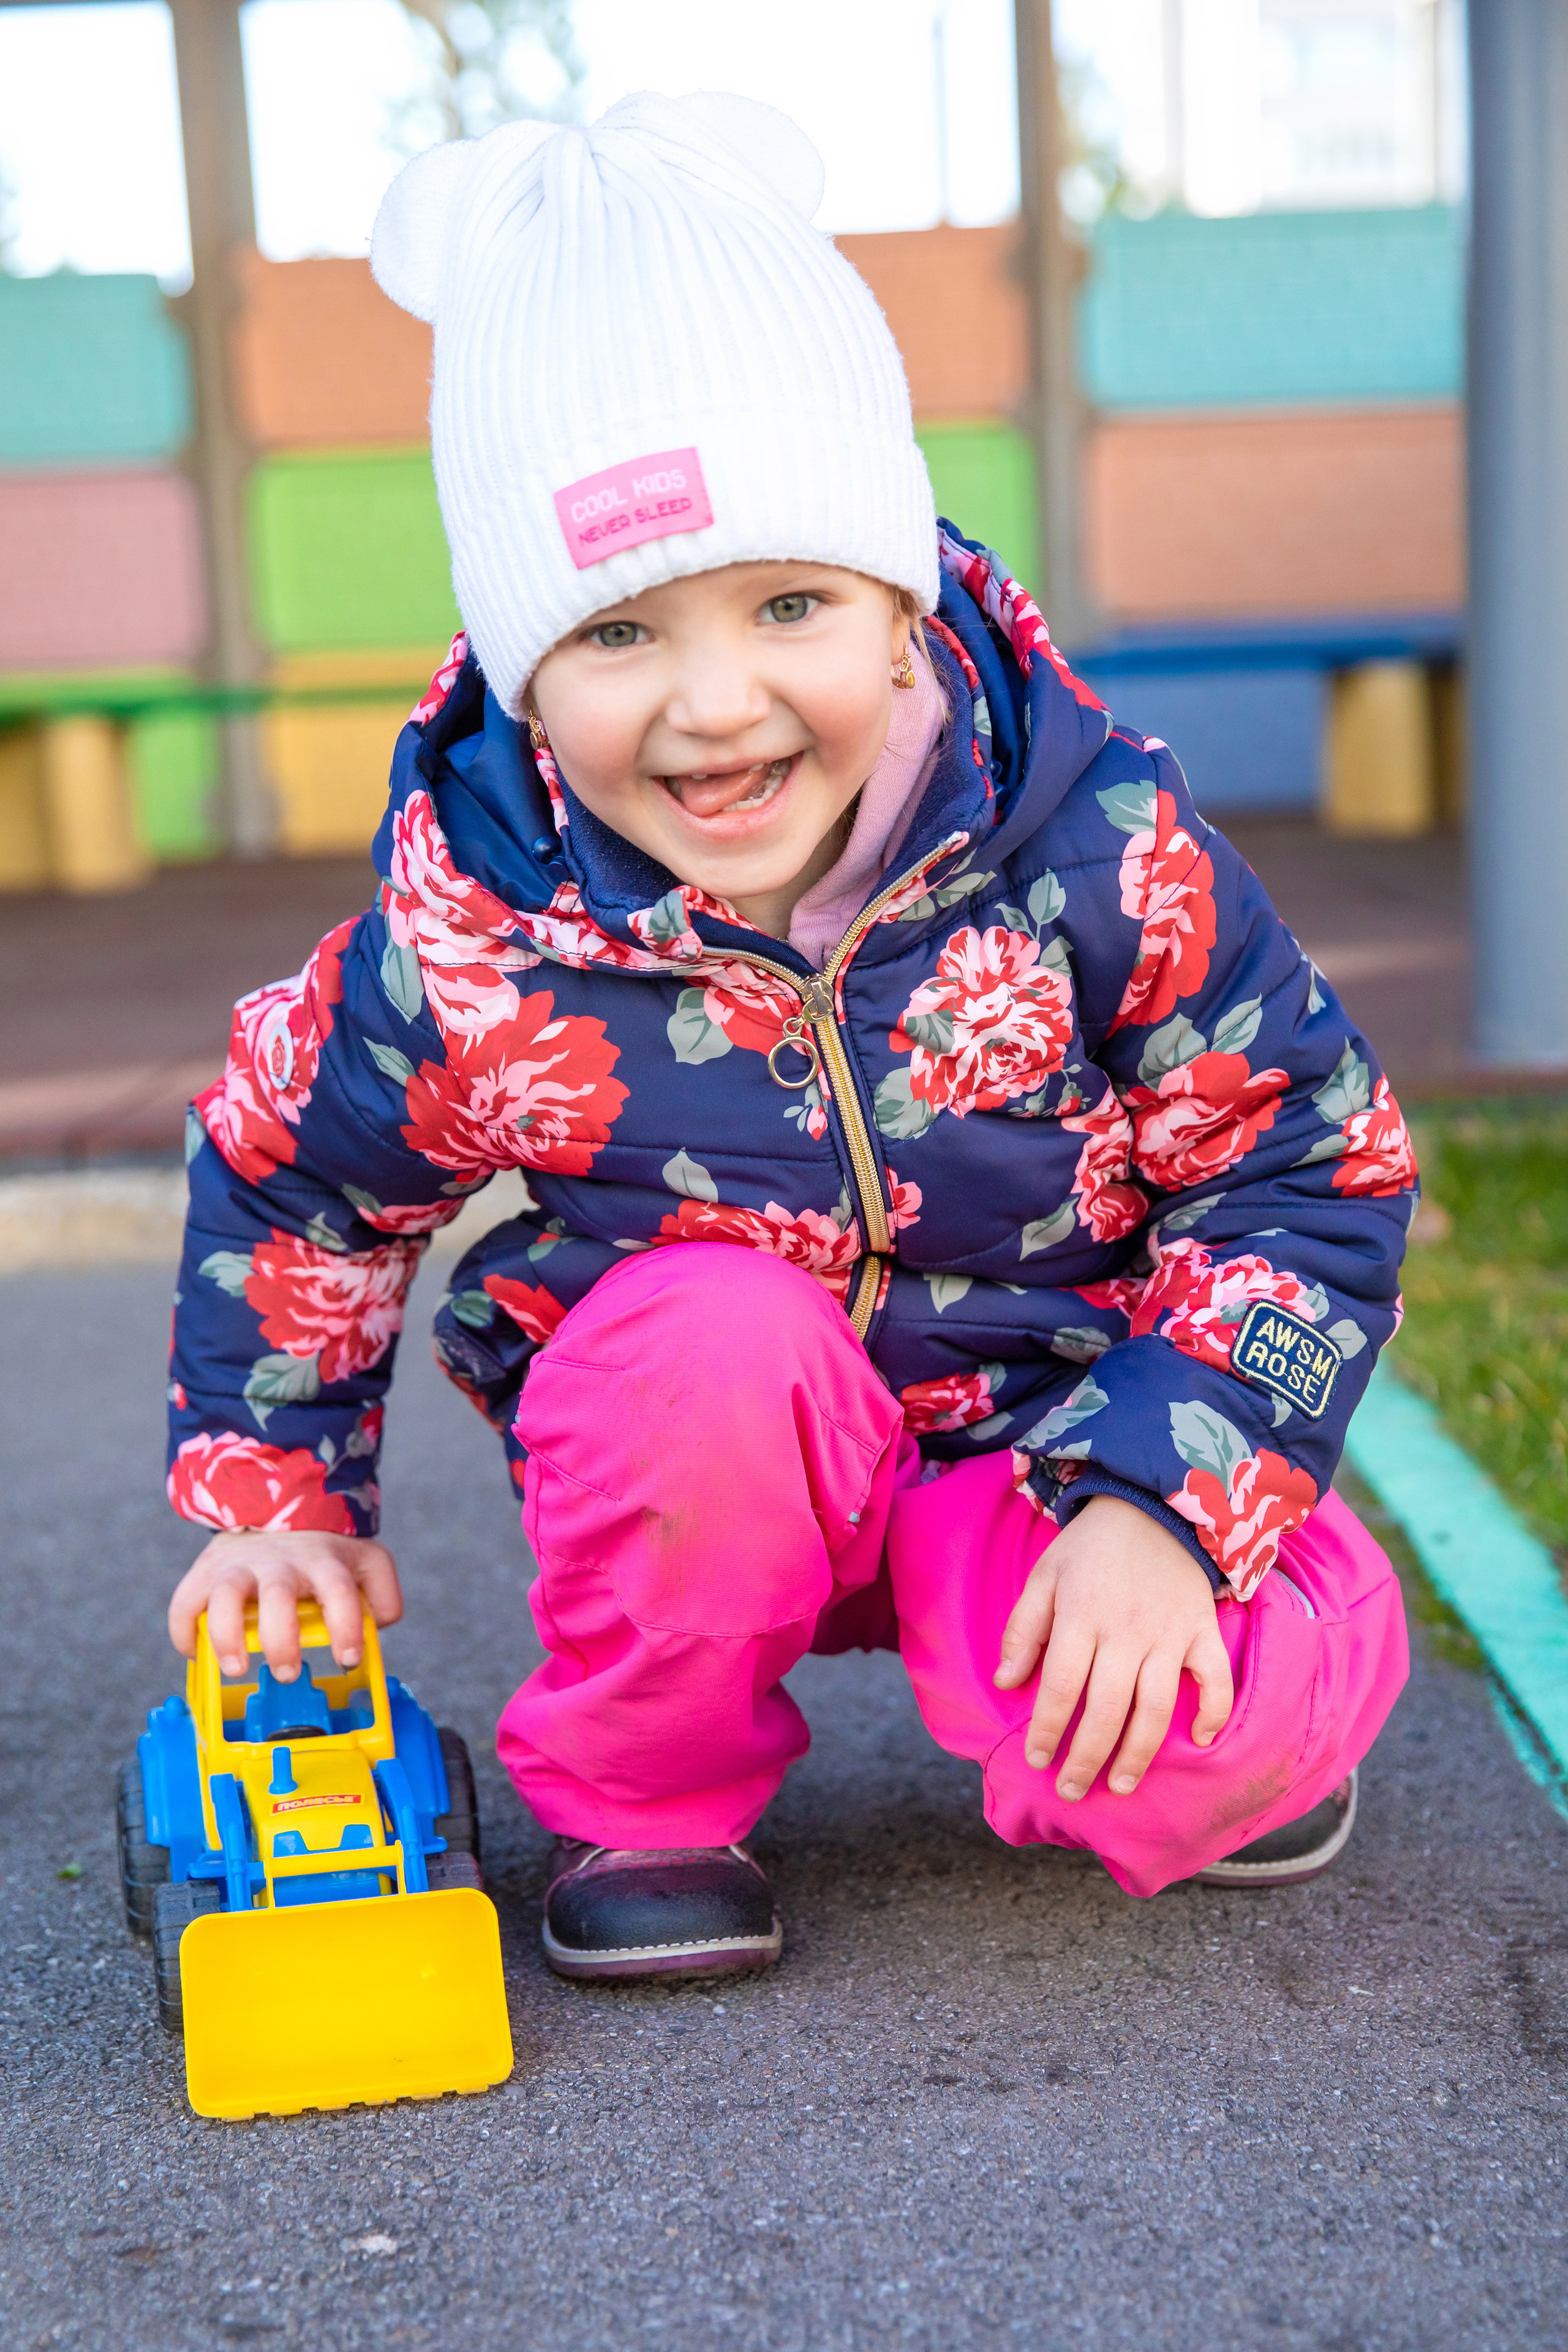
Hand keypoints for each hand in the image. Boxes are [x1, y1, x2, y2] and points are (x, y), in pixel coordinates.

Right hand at [168, 1530, 402, 1682]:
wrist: (274, 1507)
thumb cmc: (323, 1551)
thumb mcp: (364, 1561)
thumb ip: (383, 1593)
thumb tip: (379, 1628)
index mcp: (324, 1561)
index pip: (339, 1591)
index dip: (345, 1626)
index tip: (347, 1658)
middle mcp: (280, 1562)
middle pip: (278, 1595)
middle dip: (281, 1639)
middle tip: (287, 1672)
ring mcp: (239, 1565)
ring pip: (225, 1595)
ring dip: (226, 1636)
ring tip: (235, 1668)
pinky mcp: (206, 1570)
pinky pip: (185, 1601)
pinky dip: (184, 1632)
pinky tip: (195, 1655)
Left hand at [993, 1494, 1232, 1800]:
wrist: (1154, 1505)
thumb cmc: (1091, 1547)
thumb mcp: (1045, 1576)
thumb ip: (1024, 1629)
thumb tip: (1007, 1683)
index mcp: (1081, 1616)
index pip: (1061, 1686)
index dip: (1047, 1729)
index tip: (1037, 1760)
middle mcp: (1126, 1631)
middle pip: (1106, 1709)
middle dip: (1086, 1758)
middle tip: (1072, 1790)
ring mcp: (1169, 1634)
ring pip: (1156, 1707)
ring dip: (1138, 1753)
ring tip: (1119, 1785)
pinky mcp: (1203, 1630)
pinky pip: (1215, 1679)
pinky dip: (1212, 1712)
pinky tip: (1199, 1741)